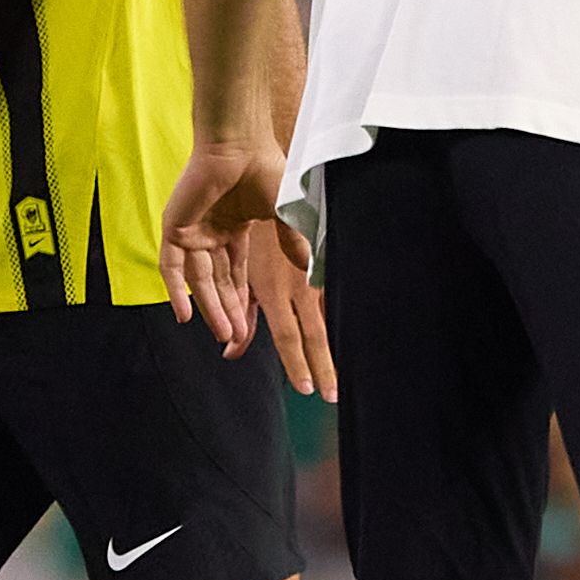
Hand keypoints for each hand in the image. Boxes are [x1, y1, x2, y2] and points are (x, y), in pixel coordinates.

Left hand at [162, 137, 330, 395]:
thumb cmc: (265, 168)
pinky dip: (177, 291)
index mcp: (234, 229)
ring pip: (199, 280)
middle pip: (218, 283)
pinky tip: (185, 316)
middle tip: (236, 339)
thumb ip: (292, 243)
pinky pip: (172, 267)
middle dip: (228, 311)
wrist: (240, 142)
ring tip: (224, 333)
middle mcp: (211, 233)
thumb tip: (310, 272)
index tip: (249, 331)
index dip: (242, 304)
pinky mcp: (175, 227)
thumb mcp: (285, 214)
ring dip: (210, 307)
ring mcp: (192, 231)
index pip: (236, 276)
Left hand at [236, 202, 335, 402]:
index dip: (298, 364)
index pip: (288, 336)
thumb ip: (242, 313)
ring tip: (343, 373)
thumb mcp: (244, 276)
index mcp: (275, 290)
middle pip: (313, 334)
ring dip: (333, 347)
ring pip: (327, 316)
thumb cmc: (253, 235)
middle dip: (323, 366)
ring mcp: (313, 274)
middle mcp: (297, 287)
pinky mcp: (323, 261)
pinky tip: (349, 333)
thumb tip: (230, 352)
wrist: (264, 184)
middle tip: (332, 396)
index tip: (309, 390)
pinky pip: (332, 294)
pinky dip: (340, 315)